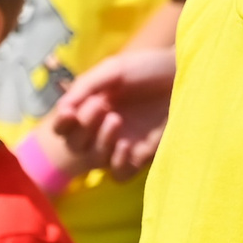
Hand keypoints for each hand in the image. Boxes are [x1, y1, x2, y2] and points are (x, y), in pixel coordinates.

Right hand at [53, 47, 178, 179]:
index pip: (63, 128)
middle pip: (75, 146)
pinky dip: (118, 163)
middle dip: (84, 127)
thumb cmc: (147, 68)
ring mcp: (121, 144)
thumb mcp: (113, 70)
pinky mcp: (141, 155)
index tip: (70, 112)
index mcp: (90, 108)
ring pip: (96, 161)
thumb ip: (85, 86)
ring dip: (100, 143)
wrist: (180, 75)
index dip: (62, 124)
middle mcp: (101, 130)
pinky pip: (120, 174)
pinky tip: (126, 145)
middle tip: (100, 106)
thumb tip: (63, 108)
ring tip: (116, 119)